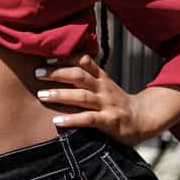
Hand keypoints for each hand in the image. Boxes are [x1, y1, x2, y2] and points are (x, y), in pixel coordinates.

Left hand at [34, 54, 154, 145]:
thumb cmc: (115, 102)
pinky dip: (72, 119)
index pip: (83, 60)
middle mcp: (103, 88)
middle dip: (56, 73)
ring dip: (60, 94)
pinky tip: (56, 121)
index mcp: (101, 77)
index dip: (65, 57)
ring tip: (41, 94)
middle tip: (36, 73)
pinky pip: (89, 119)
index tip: (46, 57)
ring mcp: (107, 104)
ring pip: (82, 96)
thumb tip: (54, 67)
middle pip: (79, 76)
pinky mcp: (110, 122)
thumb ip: (85, 77)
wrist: (143, 120)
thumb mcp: (103, 85)